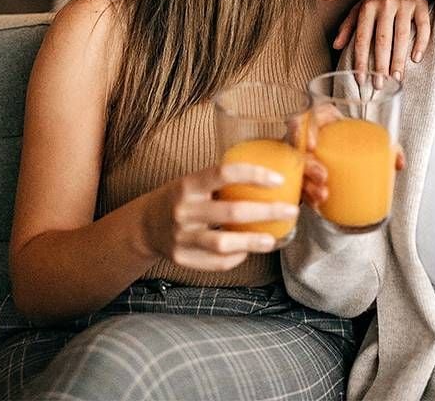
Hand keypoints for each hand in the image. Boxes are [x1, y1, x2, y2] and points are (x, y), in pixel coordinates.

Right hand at [141, 165, 299, 271]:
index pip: (223, 173)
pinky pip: (214, 262)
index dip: (253, 175)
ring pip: (222, 243)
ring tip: (272, 240)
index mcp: (188, 185)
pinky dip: (235, 258)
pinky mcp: (181, 258)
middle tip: (290, 210)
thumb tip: (270, 178)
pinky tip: (247, 251)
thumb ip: (222, 182)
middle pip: (230, 211)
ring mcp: (181, 237)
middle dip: (265, 211)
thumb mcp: (194, 183)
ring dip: (251, 241)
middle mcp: (184, 210)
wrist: (145, 225)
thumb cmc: (181, 199)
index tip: (278, 180)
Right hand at [293, 104, 404, 208]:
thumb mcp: (369, 137)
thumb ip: (387, 147)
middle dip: (308, 164)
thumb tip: (398, 162)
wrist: (343, 146)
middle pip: (298, 147)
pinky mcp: (303, 173)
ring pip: (296, 169)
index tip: (312, 145)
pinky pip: (299, 184)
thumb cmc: (352, 138)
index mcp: (323, 120)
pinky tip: (316, 205)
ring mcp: (302, 155)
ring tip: (322, 196)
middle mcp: (308, 136)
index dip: (303, 128)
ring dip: (306, 184)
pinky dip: (307, 196)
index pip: (306, 116)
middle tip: (323, 176)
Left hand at [333, 0, 430, 80]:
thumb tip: (336, 46)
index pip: (363, 38)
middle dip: (380, 65)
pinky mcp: (421, 4)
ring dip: (399, 59)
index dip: (361, 60)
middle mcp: (385, 4)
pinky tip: (416, 58)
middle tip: (380, 85)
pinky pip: (423, 26)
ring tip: (397, 78)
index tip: (361, 79)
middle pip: (382, 39)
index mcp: (368, 7)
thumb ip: (348, 25)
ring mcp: (404, 3)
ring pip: (402, 35)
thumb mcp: (361, 6)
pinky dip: (421, 43)